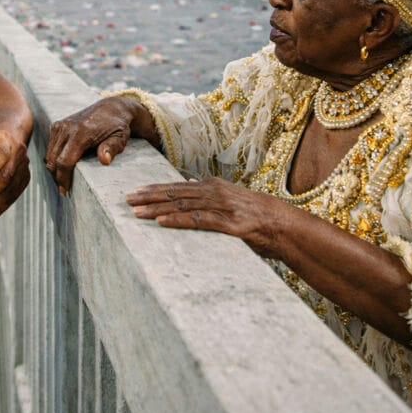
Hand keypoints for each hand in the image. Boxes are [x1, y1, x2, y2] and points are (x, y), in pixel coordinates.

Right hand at [45, 97, 149, 193]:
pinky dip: (52, 159)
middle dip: (56, 177)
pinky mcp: (57, 125)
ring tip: (62, 180)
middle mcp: (67, 128)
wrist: (110, 108)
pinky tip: (62, 167)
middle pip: (52, 159)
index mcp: (81, 132)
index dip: (63, 179)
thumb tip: (104, 161)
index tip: (65, 191)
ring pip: (48, 154)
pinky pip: (50, 147)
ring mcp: (60, 125)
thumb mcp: (120, 138)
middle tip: (63, 190)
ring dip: (53, 169)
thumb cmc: (117, 126)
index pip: (64, 161)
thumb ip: (112, 148)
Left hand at [126, 177, 286, 257]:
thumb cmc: (256, 217)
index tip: (135, 191)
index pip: (177, 186)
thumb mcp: (230, 201)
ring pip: (183, 205)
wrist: (285, 226)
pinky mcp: (230, 224)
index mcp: (213, 186)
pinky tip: (162, 222)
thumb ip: (209, 197)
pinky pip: (199, 221)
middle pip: (175, 193)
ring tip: (136, 212)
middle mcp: (215, 192)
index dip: (155, 189)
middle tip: (126, 199)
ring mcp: (222, 207)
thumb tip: (187, 189)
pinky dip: (178, 220)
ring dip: (157, 208)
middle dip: (148, 196)